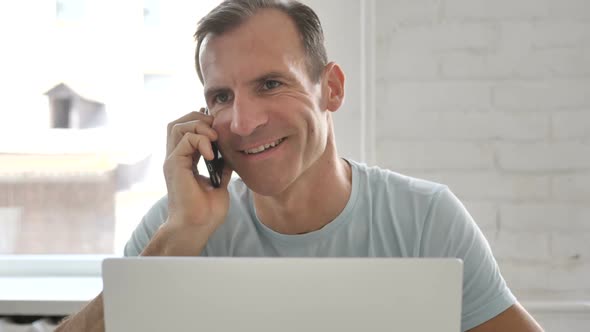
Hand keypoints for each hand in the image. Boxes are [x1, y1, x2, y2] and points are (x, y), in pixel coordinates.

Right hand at [163, 108, 232, 232]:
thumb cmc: (206, 212)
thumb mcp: (219, 184)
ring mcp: (174, 160)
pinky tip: (211, 154)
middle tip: (216, 130)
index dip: (203, 123)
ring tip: (214, 138)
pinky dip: (201, 140)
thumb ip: (221, 168)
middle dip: (199, 119)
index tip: (221, 130)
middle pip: (178, 123)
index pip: (187, 130)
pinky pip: (185, 139)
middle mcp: (177, 158)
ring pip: (177, 126)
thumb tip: (230, 157)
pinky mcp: (174, 164)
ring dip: (199, 126)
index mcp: (186, 161)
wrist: (197, 227)